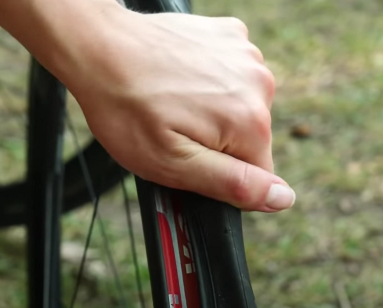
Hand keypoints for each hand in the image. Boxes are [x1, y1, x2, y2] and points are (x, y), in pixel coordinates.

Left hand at [64, 10, 294, 211]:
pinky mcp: (230, 35)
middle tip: (171, 129)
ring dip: (212, 110)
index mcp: (250, 122)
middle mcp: (259, 84)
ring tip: (171, 101)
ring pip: (240, 107)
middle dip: (215, 143)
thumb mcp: (174, 164)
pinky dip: (209, 79)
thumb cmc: (127, 110)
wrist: (100, 49)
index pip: (257, 175)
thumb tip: (282, 198)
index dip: (219, 176)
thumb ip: (233, 184)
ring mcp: (246, 54)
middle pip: (249, 139)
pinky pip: (230, 74)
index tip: (185, 158)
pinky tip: (178, 76)